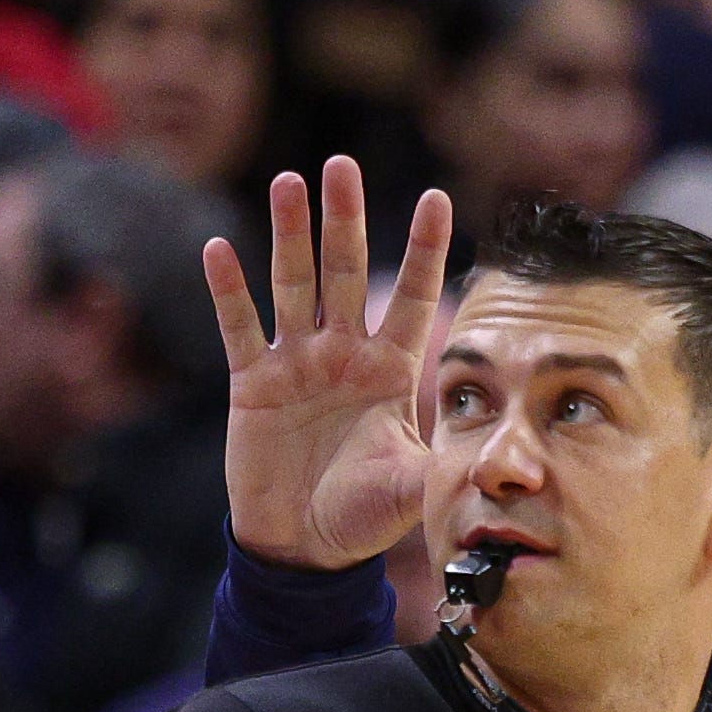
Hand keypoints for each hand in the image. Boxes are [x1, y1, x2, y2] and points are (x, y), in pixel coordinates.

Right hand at [202, 157, 455, 571]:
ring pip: (292, 284)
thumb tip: (492, 463)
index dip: (422, 250)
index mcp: (391, 371)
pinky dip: (229, 290)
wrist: (304, 547)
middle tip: (343, 164)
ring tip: (290, 182)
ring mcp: (297, 362)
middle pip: (345, 272)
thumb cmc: (363, 516)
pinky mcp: (253, 382)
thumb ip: (443, 466)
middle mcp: (344, 354)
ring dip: (289, 234)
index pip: (412, 298)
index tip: (437, 197)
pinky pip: (240, 328)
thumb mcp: (412, 489)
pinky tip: (219, 248)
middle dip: (345, 219)